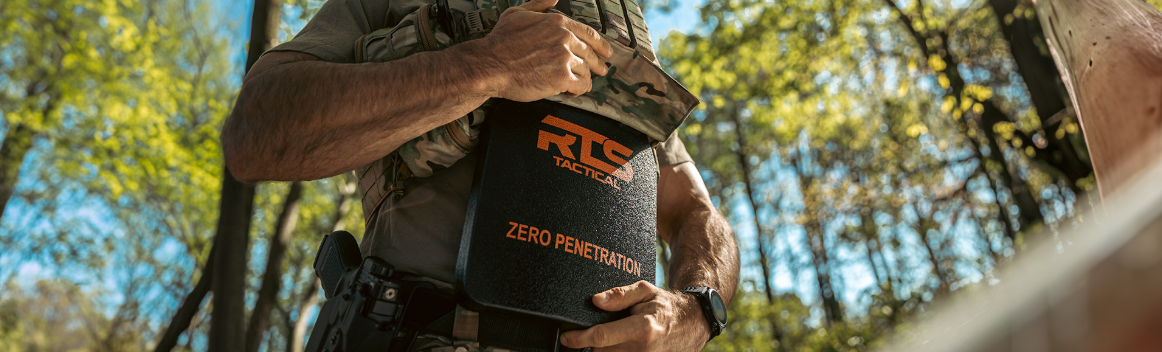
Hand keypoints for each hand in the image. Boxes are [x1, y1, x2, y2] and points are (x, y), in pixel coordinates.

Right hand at [477, 0, 613, 99]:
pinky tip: (573, 92)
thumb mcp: (518, 14)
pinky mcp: (561, 78)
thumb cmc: (500, 41)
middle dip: (598, 63)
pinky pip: (580, 85)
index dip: (601, 44)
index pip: (588, 33)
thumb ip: (539, 5)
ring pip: (586, 70)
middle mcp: (564, 38)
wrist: (489, 65)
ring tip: (580, 84)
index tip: (607, 52)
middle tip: (602, 70)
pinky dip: (579, 90)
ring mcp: (564, 58)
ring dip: (585, 78)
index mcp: (557, 22)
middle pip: (590, 53)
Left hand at [559, 281, 709, 350]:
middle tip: (591, 332)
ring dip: (604, 350)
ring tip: (609, 337)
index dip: (578, 338)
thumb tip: (596, 300)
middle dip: (591, 343)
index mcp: (642, 329)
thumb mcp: (645, 291)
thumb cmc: (666, 307)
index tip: (567, 337)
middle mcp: (643, 349)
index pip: (601, 337)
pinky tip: (617, 344)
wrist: (692, 324)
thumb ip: (619, 295)